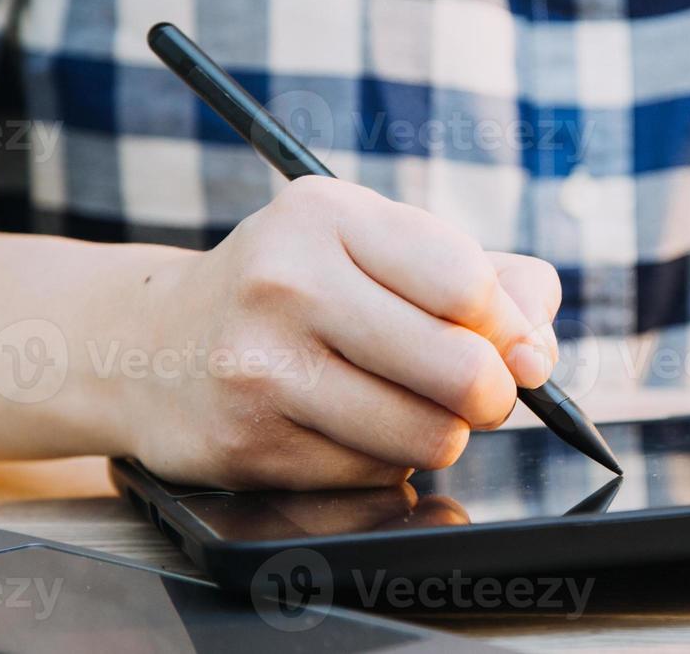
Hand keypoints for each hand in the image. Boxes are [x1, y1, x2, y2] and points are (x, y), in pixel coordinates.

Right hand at [110, 176, 560, 489]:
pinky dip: (385, 460)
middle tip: (478, 390)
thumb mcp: (378, 247)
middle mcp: (287, 283)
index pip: (467, 283)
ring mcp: (260, 367)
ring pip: (427, 434)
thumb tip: (540, 349)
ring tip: (408, 404)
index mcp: (328, 215)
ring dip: (440, 432)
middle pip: (460, 369)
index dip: (512, 328)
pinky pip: (375, 473)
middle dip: (492, 393)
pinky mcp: (247, 443)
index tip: (515, 346)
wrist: (149, 345)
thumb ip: (488, 279)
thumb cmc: (296, 289)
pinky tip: (348, 427)